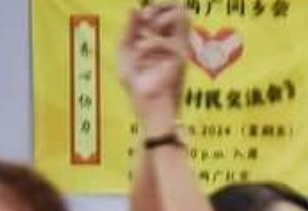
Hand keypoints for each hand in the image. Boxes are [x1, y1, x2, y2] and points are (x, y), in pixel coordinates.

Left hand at [120, 3, 188, 122]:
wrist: (146, 103)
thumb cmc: (137, 83)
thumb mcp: (126, 51)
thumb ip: (130, 29)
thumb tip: (134, 8)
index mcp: (160, 37)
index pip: (165, 12)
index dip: (155, 7)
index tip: (141, 15)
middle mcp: (173, 40)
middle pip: (176, 9)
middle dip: (159, 6)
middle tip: (145, 19)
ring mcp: (179, 47)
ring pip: (180, 16)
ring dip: (159, 19)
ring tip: (146, 34)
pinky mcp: (182, 57)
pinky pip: (167, 40)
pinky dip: (152, 45)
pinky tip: (142, 57)